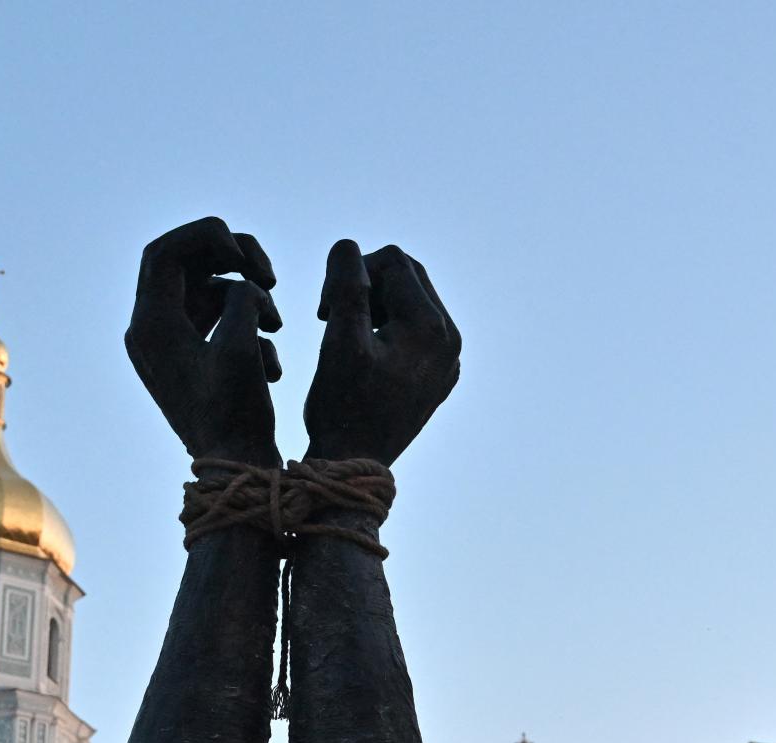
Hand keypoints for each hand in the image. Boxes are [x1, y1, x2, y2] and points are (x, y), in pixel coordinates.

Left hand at [126, 217, 283, 466]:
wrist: (236, 471)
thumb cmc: (236, 416)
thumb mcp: (243, 348)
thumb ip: (242, 300)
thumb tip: (244, 287)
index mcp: (150, 326)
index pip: (165, 252)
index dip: (208, 238)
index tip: (247, 257)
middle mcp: (152, 331)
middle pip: (185, 263)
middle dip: (231, 260)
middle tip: (269, 274)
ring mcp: (172, 345)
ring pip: (207, 290)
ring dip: (248, 295)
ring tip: (277, 322)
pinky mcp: (193, 359)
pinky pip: (218, 319)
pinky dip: (250, 325)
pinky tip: (271, 363)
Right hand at [304, 241, 460, 465]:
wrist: (356, 464)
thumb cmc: (341, 406)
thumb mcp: (338, 340)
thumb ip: (347, 286)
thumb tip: (348, 245)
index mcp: (430, 326)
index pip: (392, 260)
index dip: (351, 271)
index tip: (325, 307)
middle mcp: (450, 339)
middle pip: (408, 275)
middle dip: (366, 283)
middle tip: (331, 314)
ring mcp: (449, 359)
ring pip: (413, 300)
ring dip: (375, 302)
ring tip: (344, 330)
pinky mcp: (440, 375)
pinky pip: (418, 330)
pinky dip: (388, 326)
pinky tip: (363, 351)